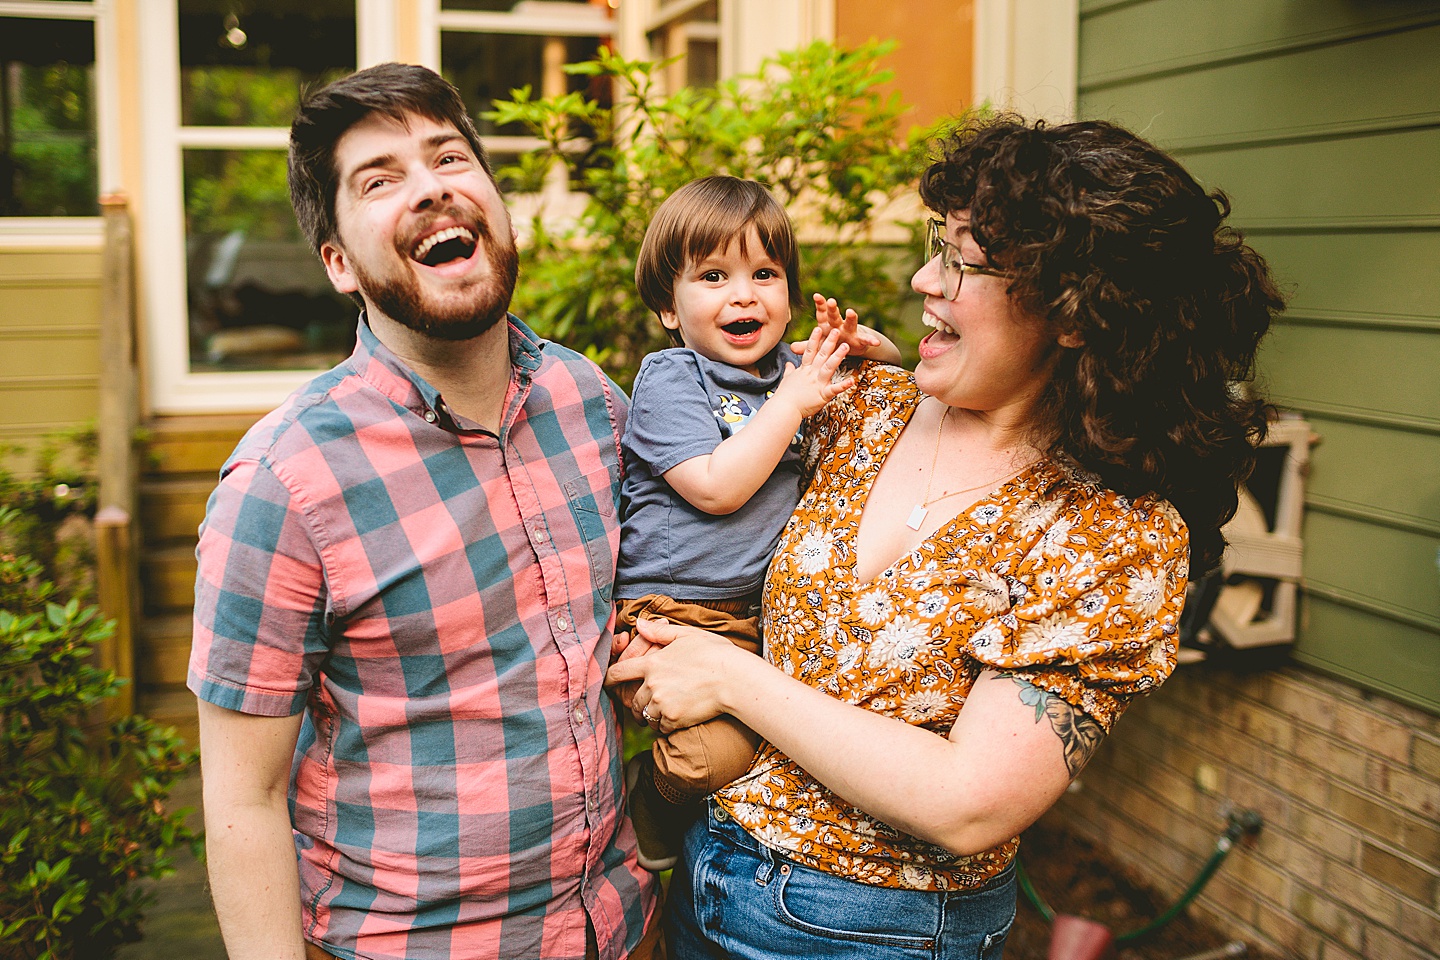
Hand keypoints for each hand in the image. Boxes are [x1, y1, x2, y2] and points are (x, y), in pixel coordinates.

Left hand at [604, 618, 745, 732]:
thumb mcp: (687, 635)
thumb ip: (659, 632)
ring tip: (663, 710)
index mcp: (652, 663)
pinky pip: (659, 727)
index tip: (609, 683)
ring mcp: (661, 704)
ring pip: (645, 715)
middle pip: (632, 699)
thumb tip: (639, 624)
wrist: (734, 679)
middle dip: (638, 701)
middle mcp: (652, 685)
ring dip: (650, 715)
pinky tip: (676, 717)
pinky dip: (664, 725)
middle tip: (649, 701)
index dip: (610, 679)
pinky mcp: (673, 719)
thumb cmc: (715, 653)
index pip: (618, 673)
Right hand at [773, 326, 853, 417]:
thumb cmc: (784, 396)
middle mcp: (811, 374)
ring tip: (846, 346)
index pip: (809, 351)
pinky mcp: (822, 395)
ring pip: (829, 367)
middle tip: (837, 330)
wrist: (783, 409)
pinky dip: (843, 385)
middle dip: (829, 342)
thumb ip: (790, 370)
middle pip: (821, 355)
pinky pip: (834, 389)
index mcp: (804, 370)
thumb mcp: (786, 380)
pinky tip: (852, 380)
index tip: (819, 328)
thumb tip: (788, 363)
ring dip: (837, 356)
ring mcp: (817, 383)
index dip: (814, 339)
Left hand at [803, 294, 875, 352]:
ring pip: (850, 322)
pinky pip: (866, 340)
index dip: (820, 305)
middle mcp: (838, 325)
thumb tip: (791, 347)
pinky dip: (871, 340)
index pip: (822, 314)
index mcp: (826, 325)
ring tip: (851, 311)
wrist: (850, 348)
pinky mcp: (860, 340)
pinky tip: (876, 342)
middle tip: (830, 301)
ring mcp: (850, 331)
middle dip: (832, 308)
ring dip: (851, 317)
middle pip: (834, 315)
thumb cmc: (832, 343)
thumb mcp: (820, 345)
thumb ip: (808, 345)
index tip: (816, 295)